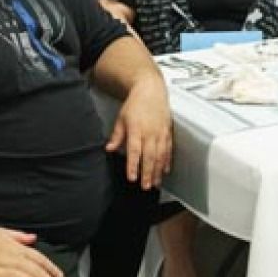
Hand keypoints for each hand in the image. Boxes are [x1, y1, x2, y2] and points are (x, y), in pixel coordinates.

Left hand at [106, 73, 172, 188]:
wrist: (151, 90)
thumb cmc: (136, 103)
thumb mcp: (121, 118)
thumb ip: (116, 136)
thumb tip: (109, 148)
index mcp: (136, 129)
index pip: (134, 151)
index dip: (133, 166)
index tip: (132, 177)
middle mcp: (150, 132)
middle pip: (149, 156)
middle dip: (148, 173)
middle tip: (146, 186)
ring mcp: (160, 132)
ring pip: (160, 155)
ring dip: (158, 171)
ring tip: (155, 183)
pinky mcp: (167, 132)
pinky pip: (168, 149)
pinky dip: (167, 160)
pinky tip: (165, 169)